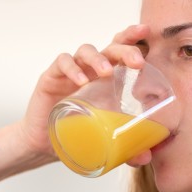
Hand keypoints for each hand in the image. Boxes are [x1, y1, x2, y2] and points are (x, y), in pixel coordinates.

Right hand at [18, 25, 148, 155]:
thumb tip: (147, 158)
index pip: (122, 50)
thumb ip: (127, 147)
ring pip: (85, 50)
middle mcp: (90, 69)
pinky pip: (62, 63)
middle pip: (109, 46)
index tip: (148, 33)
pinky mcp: (51, 77)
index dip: (134, 38)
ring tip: (106, 73)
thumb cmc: (76, 133)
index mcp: (106, 77)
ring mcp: (70, 72)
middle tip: (137, 62)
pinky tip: (80, 81)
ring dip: (98, 58)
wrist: (43, 144)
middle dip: (124, 48)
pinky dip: (72, 68)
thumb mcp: (104, 139)